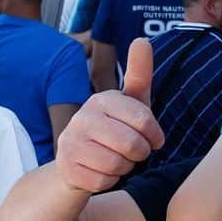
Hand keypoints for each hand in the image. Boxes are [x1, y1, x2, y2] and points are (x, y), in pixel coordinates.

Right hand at [55, 39, 164, 193]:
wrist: (77, 162)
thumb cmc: (114, 129)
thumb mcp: (131, 103)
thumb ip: (139, 73)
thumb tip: (142, 39)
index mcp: (102, 99)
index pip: (144, 120)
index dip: (155, 136)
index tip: (153, 139)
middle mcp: (82, 117)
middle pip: (133, 145)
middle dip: (140, 154)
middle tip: (132, 151)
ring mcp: (70, 143)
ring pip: (119, 165)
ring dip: (125, 167)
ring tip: (116, 159)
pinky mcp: (66, 168)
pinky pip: (105, 181)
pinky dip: (110, 180)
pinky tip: (101, 171)